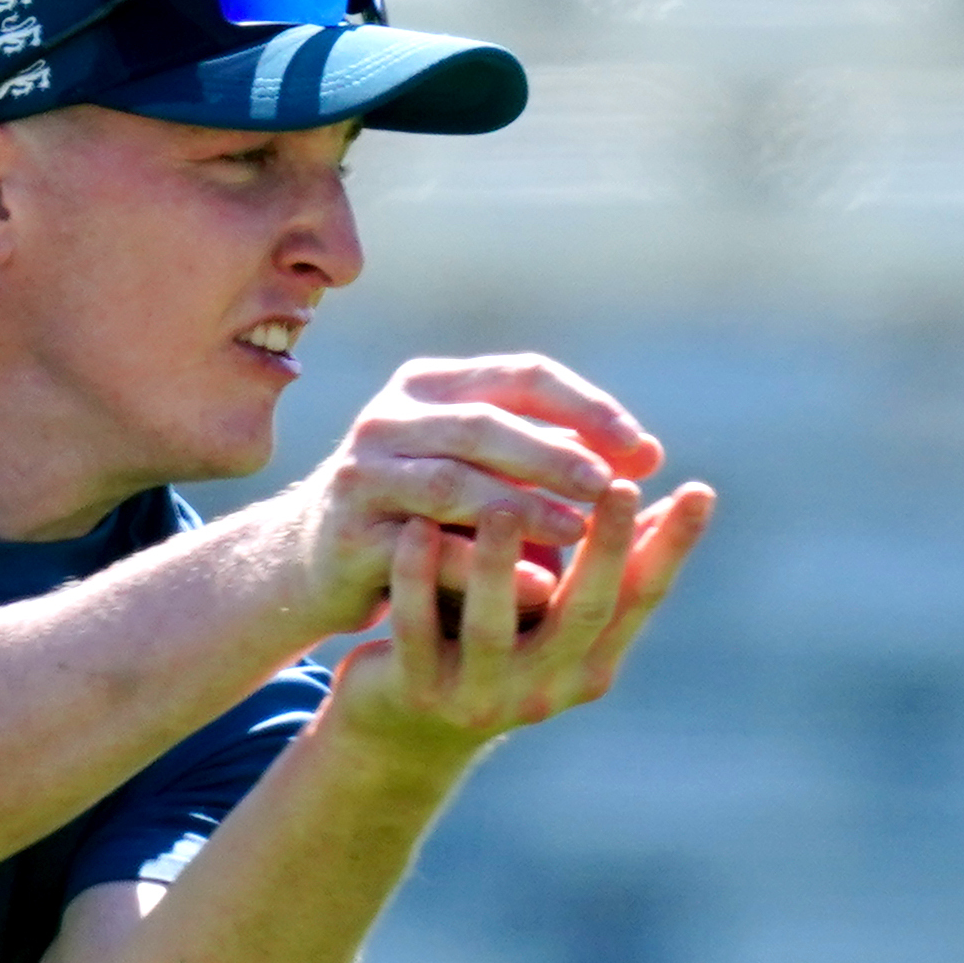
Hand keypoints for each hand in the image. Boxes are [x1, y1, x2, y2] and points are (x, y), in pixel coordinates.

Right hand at [291, 356, 664, 637]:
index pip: (522, 376)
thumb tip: (649, 454)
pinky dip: (482, 566)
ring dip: (521, 507)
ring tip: (578, 532)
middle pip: (484, 424)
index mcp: (430, 385)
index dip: (586, 408)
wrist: (314, 562)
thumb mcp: (481, 466)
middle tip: (611, 487)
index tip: (641, 447)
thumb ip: (553, 453)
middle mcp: (389, 418)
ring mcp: (362, 476)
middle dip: (555, 455)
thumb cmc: (422, 510)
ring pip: (452, 483)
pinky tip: (536, 587)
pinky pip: (424, 550)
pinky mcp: (349, 537)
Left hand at [320, 476, 711, 758]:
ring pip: (493, 627)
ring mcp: (481, 696)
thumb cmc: (499, 643)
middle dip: (604, 548)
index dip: (672, 548)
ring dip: (499, 564)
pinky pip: (418, 630)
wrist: (410, 728)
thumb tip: (678, 489)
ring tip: (503, 506)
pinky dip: (418, 578)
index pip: (641, 599)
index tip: (699, 491)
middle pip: (583, 614)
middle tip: (618, 483)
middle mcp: (547, 688)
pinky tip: (417, 526)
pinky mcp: (419, 693)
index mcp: (591, 663)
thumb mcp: (554, 609)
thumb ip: (603, 560)